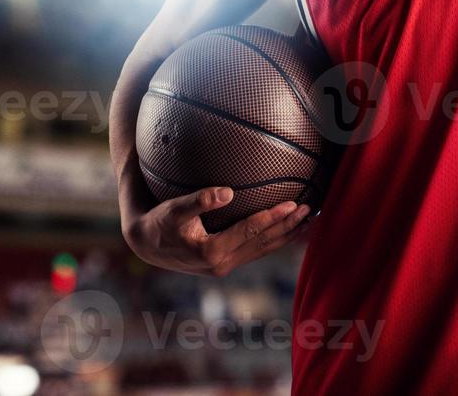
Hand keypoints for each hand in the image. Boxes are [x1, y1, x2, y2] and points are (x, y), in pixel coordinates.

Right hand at [122, 186, 310, 276]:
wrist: (146, 244)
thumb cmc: (159, 222)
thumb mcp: (174, 210)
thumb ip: (199, 200)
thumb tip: (227, 192)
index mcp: (211, 252)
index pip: (250, 232)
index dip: (272, 217)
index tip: (293, 203)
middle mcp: (222, 264)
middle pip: (263, 242)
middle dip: (288, 225)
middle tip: (311, 207)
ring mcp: (225, 266)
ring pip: (264, 249)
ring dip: (286, 234)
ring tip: (309, 218)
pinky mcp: (225, 263)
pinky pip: (257, 251)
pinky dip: (275, 240)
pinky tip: (288, 229)